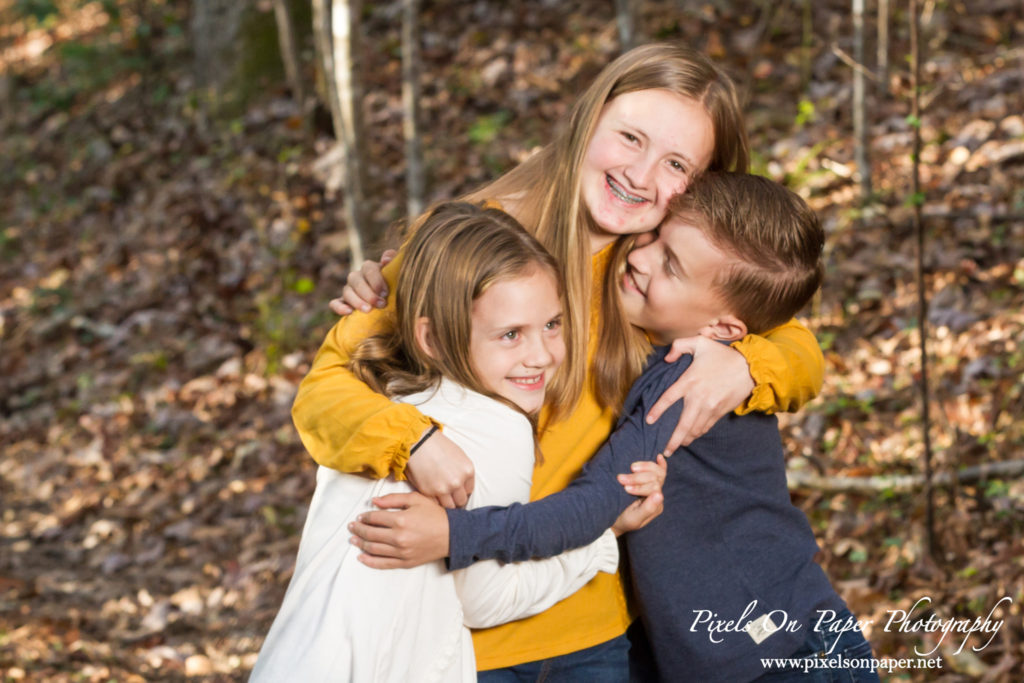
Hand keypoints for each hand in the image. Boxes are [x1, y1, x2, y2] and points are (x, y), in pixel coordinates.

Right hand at [329, 249, 396, 315]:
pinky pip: (335, 303)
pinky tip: (349, 312)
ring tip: (368, 310)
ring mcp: (349, 289)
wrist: (391, 304)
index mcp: (370, 268)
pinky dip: (339, 307)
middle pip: (356, 280)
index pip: (369, 268)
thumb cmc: (396, 287)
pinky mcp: (343, 302)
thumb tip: (386, 260)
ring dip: (357, 301)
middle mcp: (357, 277)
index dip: (376, 280)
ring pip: (346, 291)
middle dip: (368, 293)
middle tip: (381, 304)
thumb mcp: (399, 274)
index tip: (386, 293)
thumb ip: (395, 263)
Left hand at [348, 492, 448, 568]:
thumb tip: (373, 501)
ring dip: (360, 544)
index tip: (361, 516)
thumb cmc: (435, 515)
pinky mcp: (405, 562)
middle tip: (352, 526)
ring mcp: (401, 552)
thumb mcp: (416, 499)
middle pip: (371, 534)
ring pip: (374, 549)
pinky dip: (370, 561)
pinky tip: (361, 557)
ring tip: (353, 540)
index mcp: (401, 520)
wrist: (452, 535)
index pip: (374, 518)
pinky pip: (383, 564)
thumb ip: (393, 499)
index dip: (365, 517)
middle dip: (358, 530)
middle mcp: (399, 537)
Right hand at [405, 430, 474, 507]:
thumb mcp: (459, 456)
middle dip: (455, 499)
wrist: (419, 442)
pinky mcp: (429, 492)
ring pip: (449, 506)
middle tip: (448, 496)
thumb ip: (462, 472)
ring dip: (445, 502)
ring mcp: (443, 488)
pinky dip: (433, 501)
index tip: (457, 490)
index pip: (469, 490)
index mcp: (468, 471)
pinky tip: (431, 494)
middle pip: (461, 500)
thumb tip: (462, 485)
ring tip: (439, 497)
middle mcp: (458, 481)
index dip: (462, 490)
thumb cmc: (437, 445)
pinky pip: (435, 503)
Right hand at [612, 455, 666, 535]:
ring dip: (642, 468)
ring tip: (629, 467)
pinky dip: (660, 464)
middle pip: (654, 478)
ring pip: (656, 472)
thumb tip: (660, 494)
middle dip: (636, 477)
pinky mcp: (647, 481)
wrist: (615, 520)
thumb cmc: (624, 521)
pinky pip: (659, 470)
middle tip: (620, 478)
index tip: (625, 488)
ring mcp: (653, 487)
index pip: (654, 488)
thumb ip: (648, 508)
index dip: (639, 486)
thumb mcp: (634, 519)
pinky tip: (659, 456)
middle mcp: (657, 495)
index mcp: (656, 505)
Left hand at [645, 335, 754, 453]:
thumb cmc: (723, 354)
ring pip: (695, 429)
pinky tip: (692, 437)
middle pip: (682, 424)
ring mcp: (710, 407)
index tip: (648, 421)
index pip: (668, 398)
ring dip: (685, 440)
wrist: (749, 367)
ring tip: (676, 446)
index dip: (657, 411)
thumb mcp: (700, 342)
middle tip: (664, 451)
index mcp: (690, 381)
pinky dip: (697, 434)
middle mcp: (699, 397)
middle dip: (673, 440)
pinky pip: (706, 427)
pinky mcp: (720, 412)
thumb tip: (667, 358)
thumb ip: (679, 346)